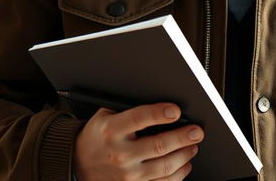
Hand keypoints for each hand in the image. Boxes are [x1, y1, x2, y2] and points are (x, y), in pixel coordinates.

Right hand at [72, 102, 203, 180]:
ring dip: (184, 156)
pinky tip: (184, 165)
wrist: (78, 164)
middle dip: (182, 137)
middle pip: (158, 146)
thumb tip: (159, 102)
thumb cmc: (98, 136)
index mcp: (111, 130)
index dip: (159, 113)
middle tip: (197, 131)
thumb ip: (129, 109)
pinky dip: (177, 175)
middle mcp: (120, 155)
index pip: (139, 118)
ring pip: (164, 168)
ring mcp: (127, 176)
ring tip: (193, 145)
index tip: (176, 111)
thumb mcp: (106, 115)